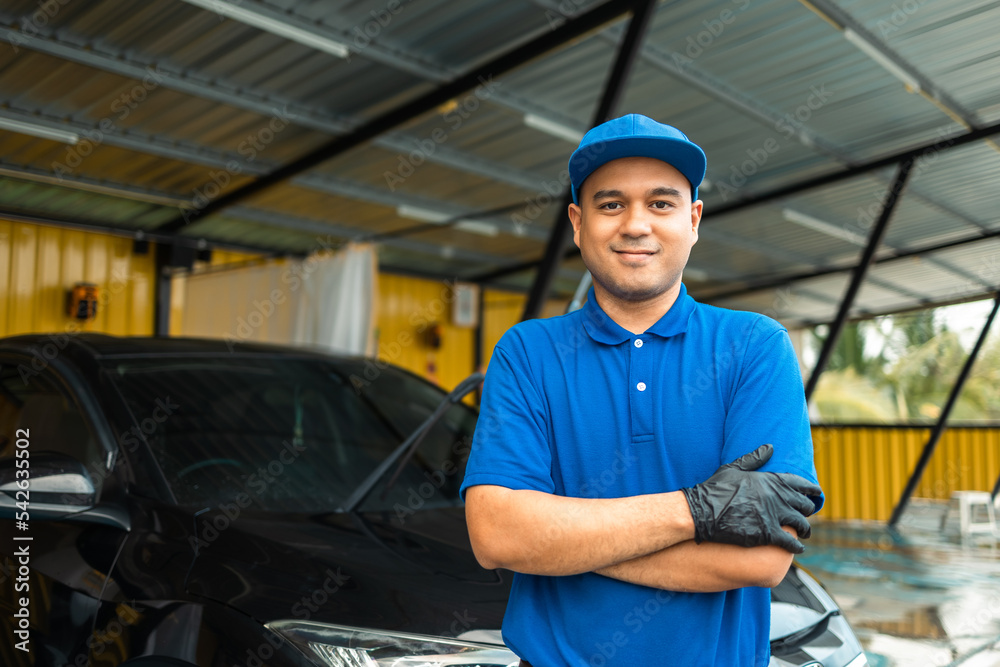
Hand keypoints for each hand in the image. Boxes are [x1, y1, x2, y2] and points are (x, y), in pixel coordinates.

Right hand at [681, 444, 821, 553]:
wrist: (703, 511)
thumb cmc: (716, 488)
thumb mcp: (733, 468)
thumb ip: (754, 458)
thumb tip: (770, 447)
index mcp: (770, 480)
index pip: (800, 483)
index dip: (812, 489)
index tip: (817, 493)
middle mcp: (776, 497)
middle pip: (803, 505)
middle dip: (807, 511)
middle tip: (806, 515)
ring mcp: (773, 516)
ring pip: (801, 524)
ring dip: (805, 529)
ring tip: (805, 533)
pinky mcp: (768, 534)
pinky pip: (790, 542)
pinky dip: (797, 545)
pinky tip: (798, 547)